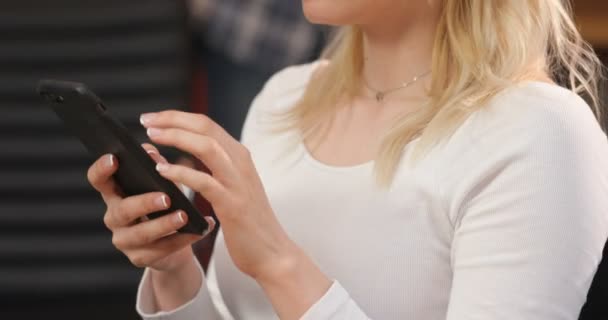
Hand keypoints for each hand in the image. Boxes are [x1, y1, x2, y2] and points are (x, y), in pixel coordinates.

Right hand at [86, 144, 213, 272]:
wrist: (174, 243)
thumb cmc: (165, 205)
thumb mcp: (162, 184)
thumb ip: (157, 168)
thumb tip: (152, 153)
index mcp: (115, 194)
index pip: (98, 180)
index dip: (101, 169)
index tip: (114, 159)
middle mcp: (114, 217)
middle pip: (123, 210)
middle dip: (145, 203)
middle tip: (166, 198)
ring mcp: (124, 240)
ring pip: (142, 234)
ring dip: (164, 224)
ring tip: (184, 216)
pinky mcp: (139, 258)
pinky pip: (161, 249)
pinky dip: (183, 239)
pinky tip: (200, 230)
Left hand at [141, 111, 331, 318]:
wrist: (272, 252)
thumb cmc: (248, 220)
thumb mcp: (234, 185)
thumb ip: (217, 166)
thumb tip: (188, 150)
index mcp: (239, 156)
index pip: (206, 124)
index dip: (177, 117)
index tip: (153, 118)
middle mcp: (240, 162)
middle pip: (205, 127)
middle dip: (172, 120)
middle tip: (146, 120)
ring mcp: (238, 182)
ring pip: (207, 146)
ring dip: (176, 138)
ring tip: (152, 137)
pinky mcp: (233, 204)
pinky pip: (204, 181)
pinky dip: (181, 172)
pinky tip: (162, 171)